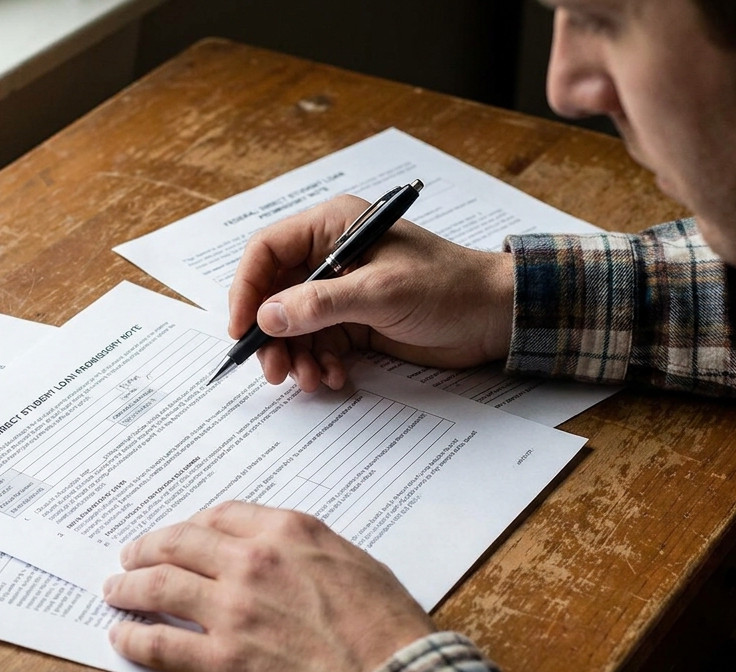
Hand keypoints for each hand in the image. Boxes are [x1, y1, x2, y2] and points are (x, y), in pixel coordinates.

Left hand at [102, 502, 436, 671]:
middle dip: (147, 549)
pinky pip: (160, 644)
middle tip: (130, 556)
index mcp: (286, 532)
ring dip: (129, 586)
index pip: (219, 517)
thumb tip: (282, 553)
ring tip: (116, 591)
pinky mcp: (222, 662)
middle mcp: (252, 562)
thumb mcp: (354, 561)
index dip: (190, 526)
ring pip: (158, 586)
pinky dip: (134, 638)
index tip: (178, 535)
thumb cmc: (388, 629)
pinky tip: (123, 637)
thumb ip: (308, 549)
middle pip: (178, 544)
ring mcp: (233, 610)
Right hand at [230, 195, 515, 391]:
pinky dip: (319, 363)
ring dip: (295, 355)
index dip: (247, 289)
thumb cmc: (447, 287)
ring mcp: (342, 290)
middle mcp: (331, 255)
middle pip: (275, 293)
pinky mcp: (355, 320)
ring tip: (309, 380)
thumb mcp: (380, 292)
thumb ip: (321, 304)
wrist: (493, 316)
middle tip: (273, 370)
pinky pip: (319, 343)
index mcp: (333, 227)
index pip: (267, 250)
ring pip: (294, 325)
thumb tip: (268, 316)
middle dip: (271, 334)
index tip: (242, 329)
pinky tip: (334, 377)